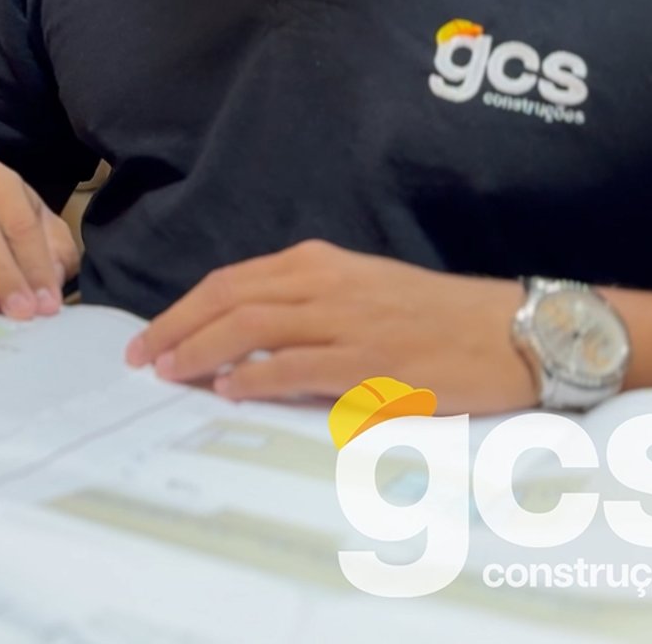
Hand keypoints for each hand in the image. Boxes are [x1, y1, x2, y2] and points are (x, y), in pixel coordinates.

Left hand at [124, 239, 533, 413]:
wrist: (511, 331)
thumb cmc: (434, 317)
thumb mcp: (360, 292)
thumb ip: (303, 308)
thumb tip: (240, 342)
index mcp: (317, 264)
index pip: (230, 281)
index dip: (182, 309)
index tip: (148, 337)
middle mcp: (326, 284)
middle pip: (228, 299)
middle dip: (175, 328)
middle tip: (140, 359)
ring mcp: (348, 321)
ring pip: (253, 328)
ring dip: (202, 351)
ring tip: (170, 373)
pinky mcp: (373, 362)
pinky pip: (299, 366)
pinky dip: (257, 375)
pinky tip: (230, 388)